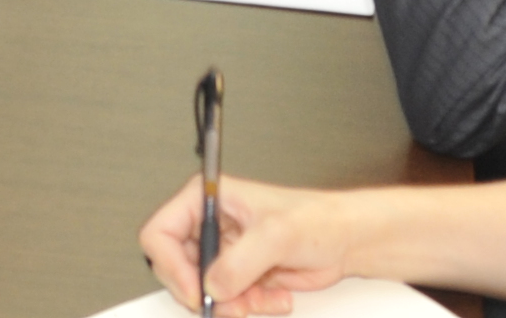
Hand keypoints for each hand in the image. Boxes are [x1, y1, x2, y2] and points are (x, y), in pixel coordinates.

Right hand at [141, 173, 352, 316]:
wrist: (344, 242)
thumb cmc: (317, 219)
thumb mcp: (277, 234)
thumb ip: (241, 260)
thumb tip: (213, 284)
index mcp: (208, 198)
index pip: (161, 232)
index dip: (170, 265)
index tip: (194, 288)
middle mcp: (211, 225)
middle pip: (177, 269)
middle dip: (203, 291)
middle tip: (228, 303)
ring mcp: (223, 253)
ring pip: (202, 291)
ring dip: (230, 304)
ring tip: (257, 299)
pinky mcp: (238, 275)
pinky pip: (226, 302)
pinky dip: (248, 306)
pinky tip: (273, 296)